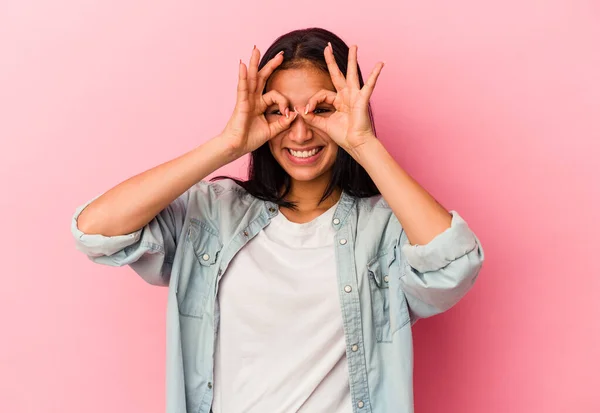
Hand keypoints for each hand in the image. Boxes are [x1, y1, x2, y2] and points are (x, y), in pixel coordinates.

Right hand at [220, 47, 297, 157]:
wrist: (236, 147)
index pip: (275, 95)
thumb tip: (295, 114)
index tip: (287, 113)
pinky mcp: (240, 103)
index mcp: (259, 105)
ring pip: (251, 77)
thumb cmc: (249, 139)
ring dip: (254, 63)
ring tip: (255, 49)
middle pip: (261, 78)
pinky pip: (242, 87)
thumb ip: (283, 123)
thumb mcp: (271, 130)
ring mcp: (246, 100)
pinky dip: (242, 76)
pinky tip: (242, 64)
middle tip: (281, 54)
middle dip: (271, 65)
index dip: (284, 102)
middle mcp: (253, 99)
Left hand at [296, 44, 383, 158]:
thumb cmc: (343, 135)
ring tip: (354, 46)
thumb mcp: (323, 124)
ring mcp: (355, 96)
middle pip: (337, 74)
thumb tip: (299, 110)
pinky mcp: (363, 100)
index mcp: (337, 101)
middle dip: (332, 61)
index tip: (306, 110)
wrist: (355, 144)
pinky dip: (375, 74)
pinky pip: (369, 85)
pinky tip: (380, 64)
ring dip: (352, 59)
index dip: (312, 101)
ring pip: (352, 74)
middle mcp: (346, 96)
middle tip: (327, 47)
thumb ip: (311, 117)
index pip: (321, 94)